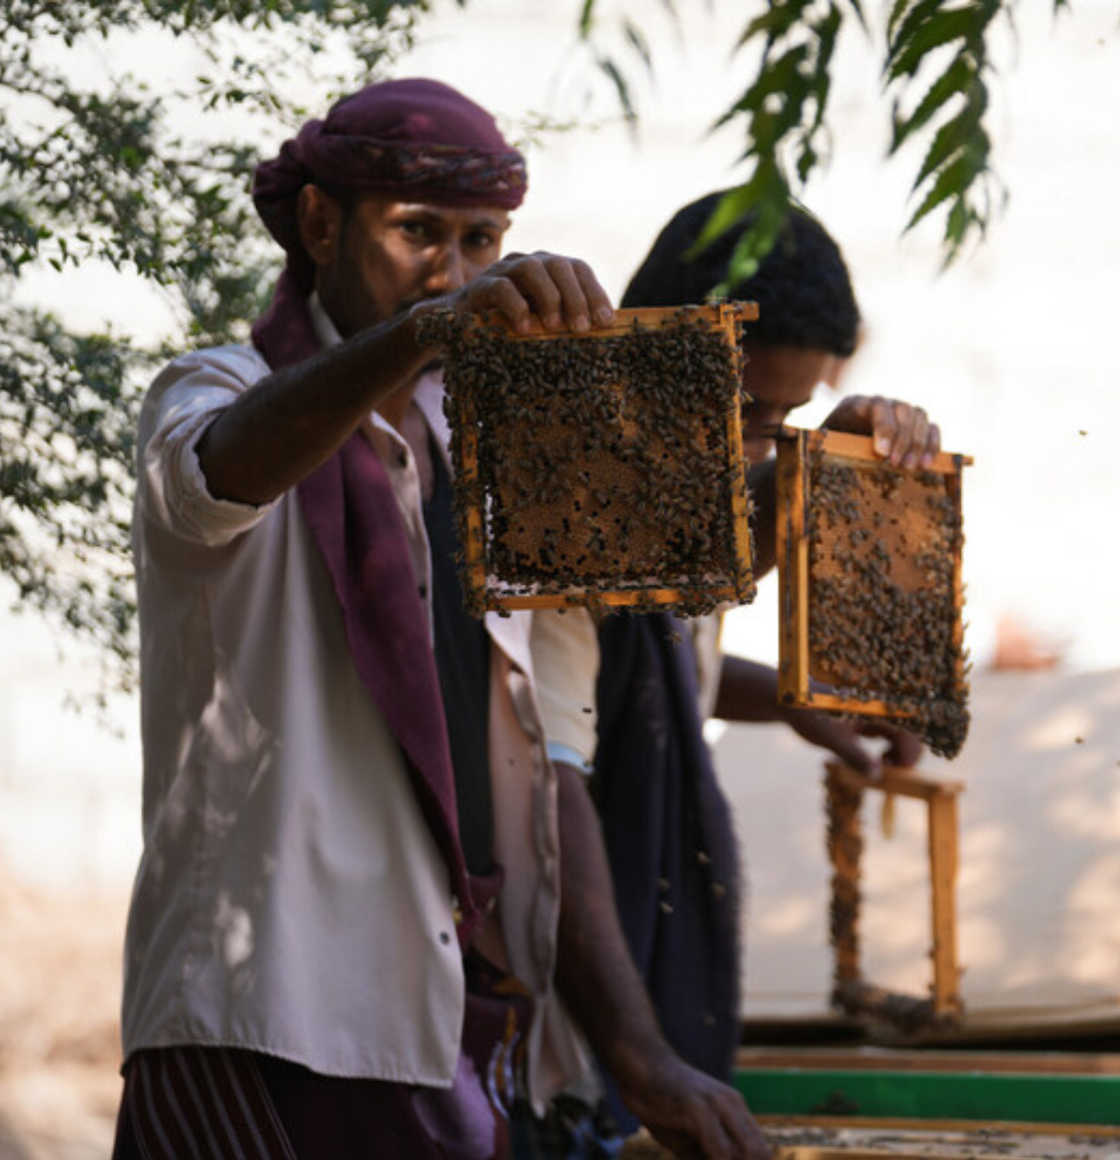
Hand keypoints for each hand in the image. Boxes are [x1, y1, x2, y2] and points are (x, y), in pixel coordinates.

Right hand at [452, 250, 614, 334]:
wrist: (460, 326)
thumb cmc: (509, 327)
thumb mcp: (541, 322)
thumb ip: (565, 321)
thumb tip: (602, 334)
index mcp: (548, 269)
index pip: (578, 269)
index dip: (595, 292)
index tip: (606, 321)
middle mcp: (528, 262)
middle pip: (559, 266)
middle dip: (575, 297)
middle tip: (581, 328)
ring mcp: (503, 270)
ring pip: (532, 269)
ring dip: (548, 297)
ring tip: (554, 327)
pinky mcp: (480, 285)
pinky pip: (500, 287)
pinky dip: (516, 306)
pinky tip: (524, 328)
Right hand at [619, 1053, 771, 1159]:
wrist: (638, 1064)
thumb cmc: (660, 1102)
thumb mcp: (687, 1138)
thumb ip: (707, 1156)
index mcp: (735, 1109)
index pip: (761, 1151)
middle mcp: (733, 1105)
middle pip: (760, 1154)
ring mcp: (718, 1105)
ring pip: (747, 1153)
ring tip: (703, 1159)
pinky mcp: (699, 1108)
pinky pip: (720, 1151)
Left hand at [784, 707, 922, 777]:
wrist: (787, 700)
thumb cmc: (808, 714)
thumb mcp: (832, 738)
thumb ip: (855, 757)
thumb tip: (877, 776)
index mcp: (875, 702)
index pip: (909, 726)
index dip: (909, 751)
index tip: (896, 770)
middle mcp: (879, 702)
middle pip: (911, 729)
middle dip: (905, 754)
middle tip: (886, 772)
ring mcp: (875, 709)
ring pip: (902, 732)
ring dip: (897, 752)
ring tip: (881, 766)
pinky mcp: (869, 716)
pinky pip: (890, 733)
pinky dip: (888, 748)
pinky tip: (877, 759)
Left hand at [821, 394, 939, 469]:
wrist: (837, 445)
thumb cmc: (830, 447)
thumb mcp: (827, 444)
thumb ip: (837, 445)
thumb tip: (853, 457)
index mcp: (857, 404)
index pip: (877, 406)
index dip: (883, 427)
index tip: (882, 452)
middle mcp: (882, 403)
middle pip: (902, 410)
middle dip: (902, 439)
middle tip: (897, 464)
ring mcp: (900, 411)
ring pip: (919, 415)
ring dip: (918, 442)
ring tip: (911, 467)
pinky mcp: (914, 424)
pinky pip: (931, 427)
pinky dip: (932, 443)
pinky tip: (926, 463)